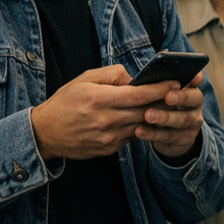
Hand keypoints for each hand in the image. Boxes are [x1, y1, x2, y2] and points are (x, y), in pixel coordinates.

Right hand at [31, 65, 171, 161]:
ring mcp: (108, 138)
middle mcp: (106, 120)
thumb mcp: (84, 79)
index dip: (160, 89)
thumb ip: (112, 75)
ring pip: (142, 125)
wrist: (44, 134)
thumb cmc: (65, 102)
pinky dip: (141, 127)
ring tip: (167, 105)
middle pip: (145, 111)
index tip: (176, 82)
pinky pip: (132, 136)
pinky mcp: (108, 149)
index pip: (139, 95)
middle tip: (179, 93)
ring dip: (156, 116)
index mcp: (100, 100)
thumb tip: (134, 77)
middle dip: (164, 102)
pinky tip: (145, 118)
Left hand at [135, 72, 204, 158]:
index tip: (193, 77)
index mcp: (191, 92)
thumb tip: (146, 75)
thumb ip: (160, 86)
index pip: (197, 83)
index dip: (196, 80)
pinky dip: (153, 134)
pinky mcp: (184, 140)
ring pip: (182, 120)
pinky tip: (140, 130)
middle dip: (181, 98)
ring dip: (165, 118)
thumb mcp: (163, 97)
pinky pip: (168, 137)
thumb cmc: (162, 109)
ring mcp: (192, 125)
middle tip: (168, 97)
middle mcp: (196, 108)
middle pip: (193, 101)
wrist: (169, 136)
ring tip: (148, 115)